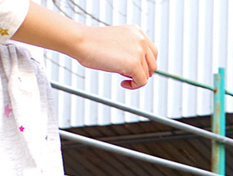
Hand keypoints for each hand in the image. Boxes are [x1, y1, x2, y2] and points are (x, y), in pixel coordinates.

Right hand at [13, 5, 157, 89]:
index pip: (153, 53)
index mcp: (137, 32)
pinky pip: (141, 82)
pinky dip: (133, 86)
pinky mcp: (134, 64)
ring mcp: (139, 51)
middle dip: (142, 72)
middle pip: (152, 65)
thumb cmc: (92, 42)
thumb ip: (131, 49)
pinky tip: (123, 83)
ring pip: (147, 74)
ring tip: (120, 75)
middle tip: (128, 75)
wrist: (80, 40)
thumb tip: (142, 68)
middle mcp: (141, 39)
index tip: (134, 69)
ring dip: (135, 78)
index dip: (145, 64)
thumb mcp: (118, 41)